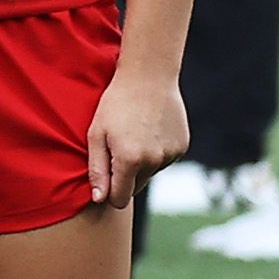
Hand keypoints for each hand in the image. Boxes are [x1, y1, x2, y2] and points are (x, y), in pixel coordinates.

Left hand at [93, 69, 191, 209]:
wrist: (148, 79)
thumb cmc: (115, 105)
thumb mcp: (96, 135)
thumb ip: (97, 170)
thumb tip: (99, 199)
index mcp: (130, 160)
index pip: (120, 198)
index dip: (110, 194)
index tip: (103, 184)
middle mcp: (154, 161)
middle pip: (136, 187)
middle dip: (124, 178)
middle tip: (115, 151)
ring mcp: (171, 155)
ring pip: (150, 173)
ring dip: (141, 164)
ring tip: (132, 136)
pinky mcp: (182, 147)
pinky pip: (164, 161)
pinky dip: (155, 153)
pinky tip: (148, 132)